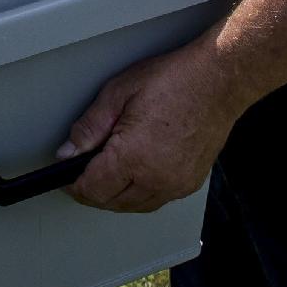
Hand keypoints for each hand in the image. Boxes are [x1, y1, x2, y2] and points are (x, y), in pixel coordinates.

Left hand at [59, 39, 241, 213]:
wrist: (219, 81)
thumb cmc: (174, 80)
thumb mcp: (118, 93)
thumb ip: (89, 127)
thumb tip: (68, 152)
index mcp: (134, 157)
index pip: (93, 189)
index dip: (74, 186)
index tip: (67, 178)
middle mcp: (156, 178)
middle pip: (112, 203)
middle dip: (93, 192)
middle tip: (84, 172)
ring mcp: (177, 184)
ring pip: (135, 206)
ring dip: (117, 196)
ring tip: (109, 172)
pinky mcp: (191, 183)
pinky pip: (158, 200)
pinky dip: (141, 193)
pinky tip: (137, 174)